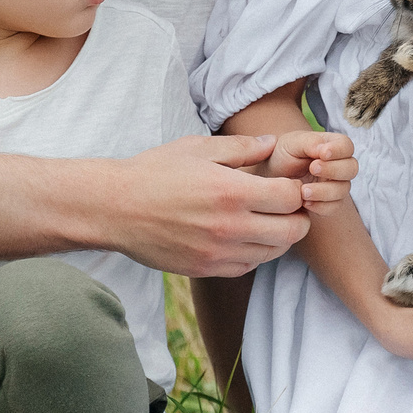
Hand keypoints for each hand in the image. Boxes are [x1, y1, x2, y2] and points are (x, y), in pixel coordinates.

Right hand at [118, 133, 312, 278]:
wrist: (114, 209)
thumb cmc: (153, 172)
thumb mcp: (196, 148)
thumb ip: (240, 147)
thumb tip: (272, 142)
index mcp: (231, 191)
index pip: (291, 198)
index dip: (297, 190)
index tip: (288, 184)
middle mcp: (229, 227)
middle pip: (292, 231)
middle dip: (298, 216)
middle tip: (288, 206)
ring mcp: (218, 253)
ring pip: (273, 252)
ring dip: (279, 236)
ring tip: (267, 219)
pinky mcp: (206, 269)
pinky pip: (248, 266)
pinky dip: (255, 252)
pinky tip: (244, 236)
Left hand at [265, 129, 357, 216]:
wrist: (271, 178)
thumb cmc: (283, 156)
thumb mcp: (291, 143)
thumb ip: (310, 142)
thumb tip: (325, 149)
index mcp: (332, 145)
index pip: (346, 146)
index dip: (338, 150)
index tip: (322, 154)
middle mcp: (338, 165)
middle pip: (351, 168)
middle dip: (334, 170)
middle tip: (312, 169)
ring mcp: (335, 185)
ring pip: (343, 190)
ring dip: (324, 191)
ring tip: (303, 191)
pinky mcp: (328, 203)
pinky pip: (333, 207)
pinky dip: (320, 206)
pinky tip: (304, 203)